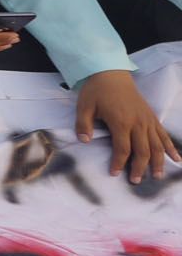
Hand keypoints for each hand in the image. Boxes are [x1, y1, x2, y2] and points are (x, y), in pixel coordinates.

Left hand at [75, 70, 176, 185]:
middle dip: (139, 167)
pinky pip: (164, 135)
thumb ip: (83, 124)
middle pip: (142, 150)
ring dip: (158, 162)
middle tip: (135, 181)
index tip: (114, 173)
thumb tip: (84, 141)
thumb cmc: (96, 91)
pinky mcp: (152, 117)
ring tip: (157, 176)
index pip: (123, 148)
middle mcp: (138, 123)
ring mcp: (147, 120)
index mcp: (121, 122)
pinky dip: (170, 147)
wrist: (111, 74)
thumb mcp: (84, 106)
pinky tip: (177, 159)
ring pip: (157, 145)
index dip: (119, 163)